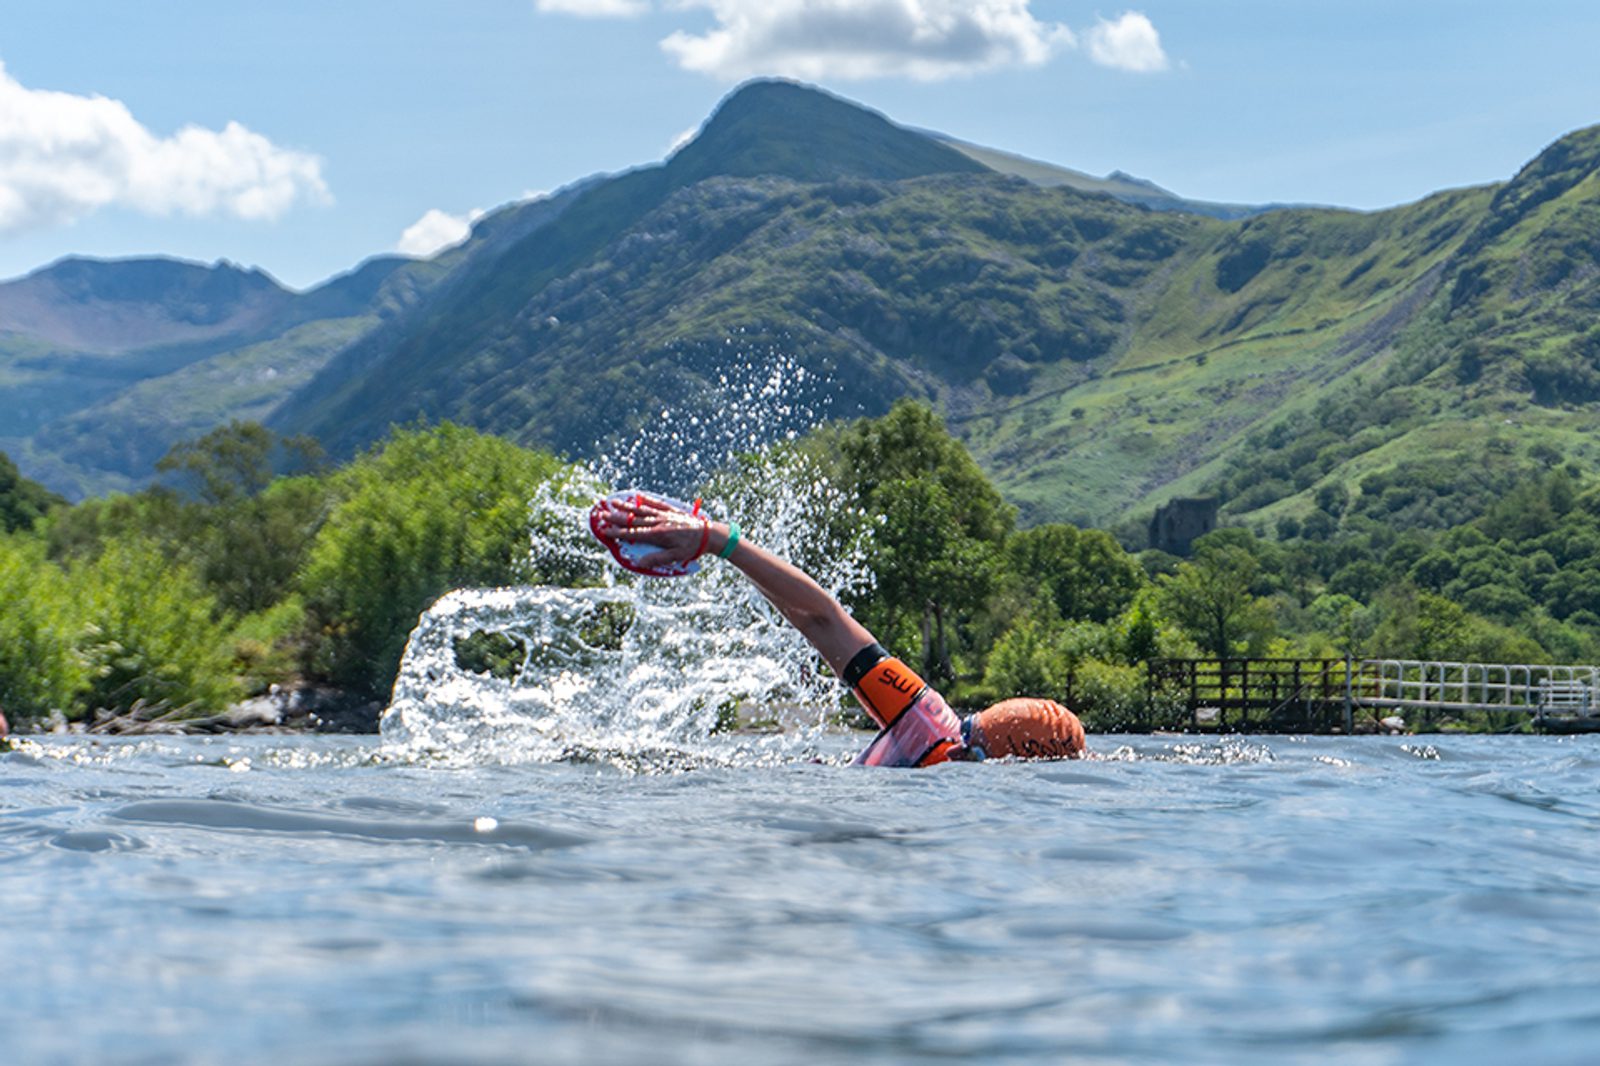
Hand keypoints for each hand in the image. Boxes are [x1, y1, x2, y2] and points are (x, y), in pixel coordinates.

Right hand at [594, 494, 710, 568]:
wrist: (709, 534)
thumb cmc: (692, 548)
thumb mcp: (675, 557)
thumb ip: (656, 559)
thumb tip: (638, 564)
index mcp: (657, 535)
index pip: (632, 533)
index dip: (617, 532)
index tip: (604, 530)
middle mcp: (658, 522)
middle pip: (633, 519)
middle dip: (616, 517)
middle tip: (601, 515)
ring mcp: (665, 515)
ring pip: (642, 509)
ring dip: (627, 506)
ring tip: (613, 501)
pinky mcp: (672, 510)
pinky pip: (656, 503)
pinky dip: (646, 499)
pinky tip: (638, 496)